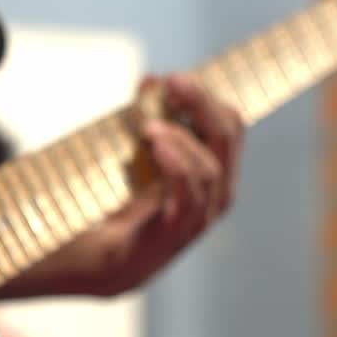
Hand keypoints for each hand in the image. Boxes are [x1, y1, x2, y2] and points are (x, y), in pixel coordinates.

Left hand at [106, 73, 244, 291]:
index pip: (230, 123)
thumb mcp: (138, 154)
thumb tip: (150, 78)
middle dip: (201, 102)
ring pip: (210, 164)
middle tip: (172, 82)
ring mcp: (201, 214)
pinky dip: (177, 164)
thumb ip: (148, 116)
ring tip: (147, 126)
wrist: (106, 259)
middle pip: (227, 135)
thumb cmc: (126, 205)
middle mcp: (218, 192)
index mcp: (216, 169)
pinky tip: (156, 145)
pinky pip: (190, 193)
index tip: (172, 79)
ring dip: (180, 136)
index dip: (205, 95)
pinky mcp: (178, 230)